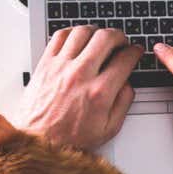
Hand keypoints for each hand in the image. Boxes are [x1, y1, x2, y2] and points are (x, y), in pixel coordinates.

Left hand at [18, 26, 142, 149]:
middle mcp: (80, 75)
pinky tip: (77, 38)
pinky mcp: (45, 64)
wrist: (37, 142)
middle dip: (119, 36)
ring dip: (96, 31)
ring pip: (83, 32)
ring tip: (100, 38)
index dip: (135, 51)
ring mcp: (61, 67)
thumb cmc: (69, 139)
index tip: (135, 51)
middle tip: (121, 41)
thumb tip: (128, 84)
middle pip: (106, 38)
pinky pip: (59, 36)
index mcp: (99, 92)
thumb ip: (123, 104)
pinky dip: (72, 31)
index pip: (124, 59)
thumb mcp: (108, 129)